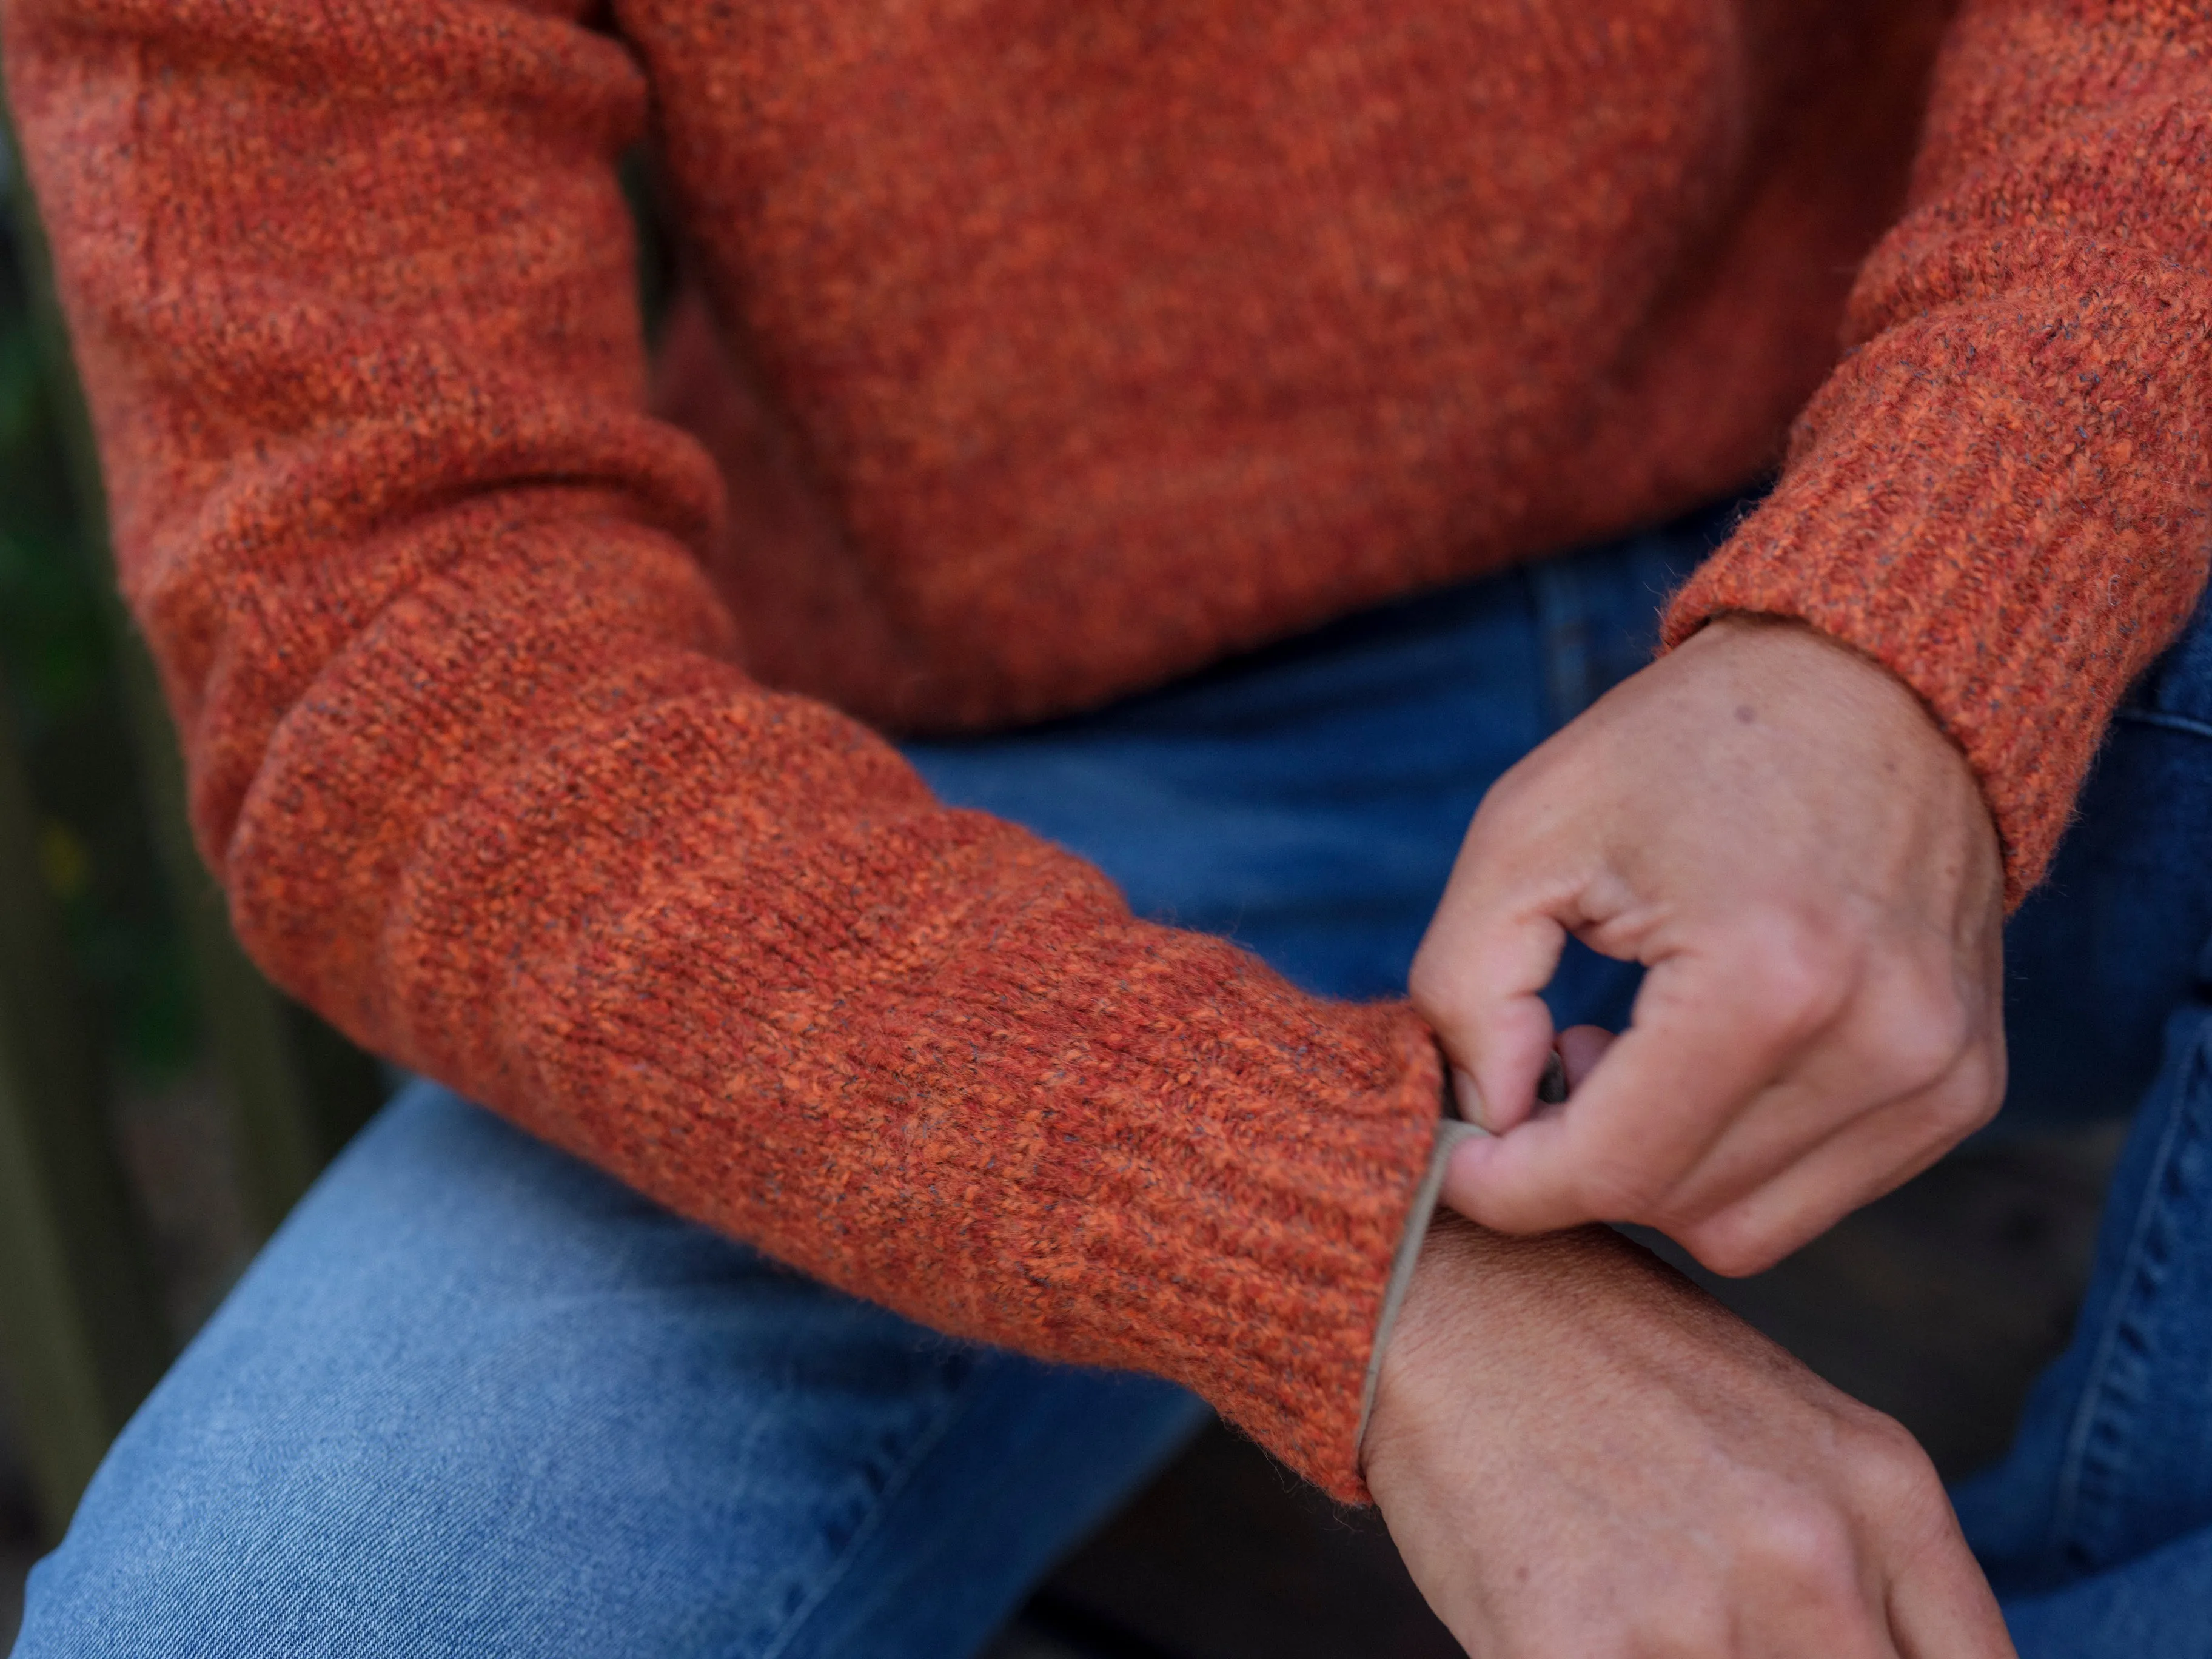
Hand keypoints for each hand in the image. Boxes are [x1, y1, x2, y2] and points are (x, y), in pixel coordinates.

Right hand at [1362, 1216, 2013, 1657]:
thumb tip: (1870, 1655)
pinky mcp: (1578, 1650)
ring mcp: (1699, 1612)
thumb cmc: (1593, 1355)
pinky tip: (1567, 1632)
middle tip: (1703, 1630)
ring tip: (1638, 1623)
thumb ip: (1857, 1556)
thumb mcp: (1777, 1427)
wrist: (1433, 1294)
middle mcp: (1814, 1555)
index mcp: (1881, 1490)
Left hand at [1409, 615, 2005, 1273]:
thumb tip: (1484, 1123)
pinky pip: (1812, 1195)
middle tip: (1543, 1059)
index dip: (1507, 1185)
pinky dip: (1732, 1156)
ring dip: (1657, 1167)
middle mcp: (1882, 1044)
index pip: (1612, 1171)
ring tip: (1626, 1049)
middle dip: (1577, 1162)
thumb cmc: (1681, 749)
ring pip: (1742, 1226)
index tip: (1458, 1151)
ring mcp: (1940, 1076)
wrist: (1874, 686)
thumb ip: (1465, 991)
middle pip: (1672, 1205)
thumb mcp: (1525, 832)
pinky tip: (1702, 1058)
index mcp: (1771, 977)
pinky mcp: (1964, 1088)